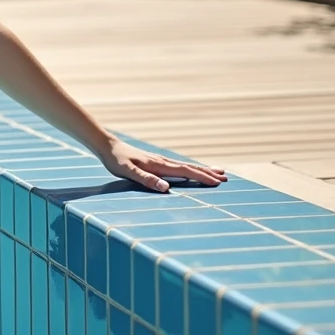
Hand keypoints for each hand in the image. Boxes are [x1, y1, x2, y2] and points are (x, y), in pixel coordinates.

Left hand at [95, 136, 227, 192]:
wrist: (108, 146)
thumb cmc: (116, 161)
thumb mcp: (128, 172)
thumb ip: (146, 179)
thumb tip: (165, 188)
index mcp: (159, 165)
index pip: (185, 172)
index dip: (202, 177)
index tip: (217, 183)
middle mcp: (163, 161)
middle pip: (190, 167)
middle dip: (208, 173)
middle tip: (226, 178)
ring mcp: (161, 160)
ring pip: (186, 166)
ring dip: (202, 169)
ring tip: (218, 172)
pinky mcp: (156, 161)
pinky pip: (179, 166)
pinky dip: (190, 168)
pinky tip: (192, 170)